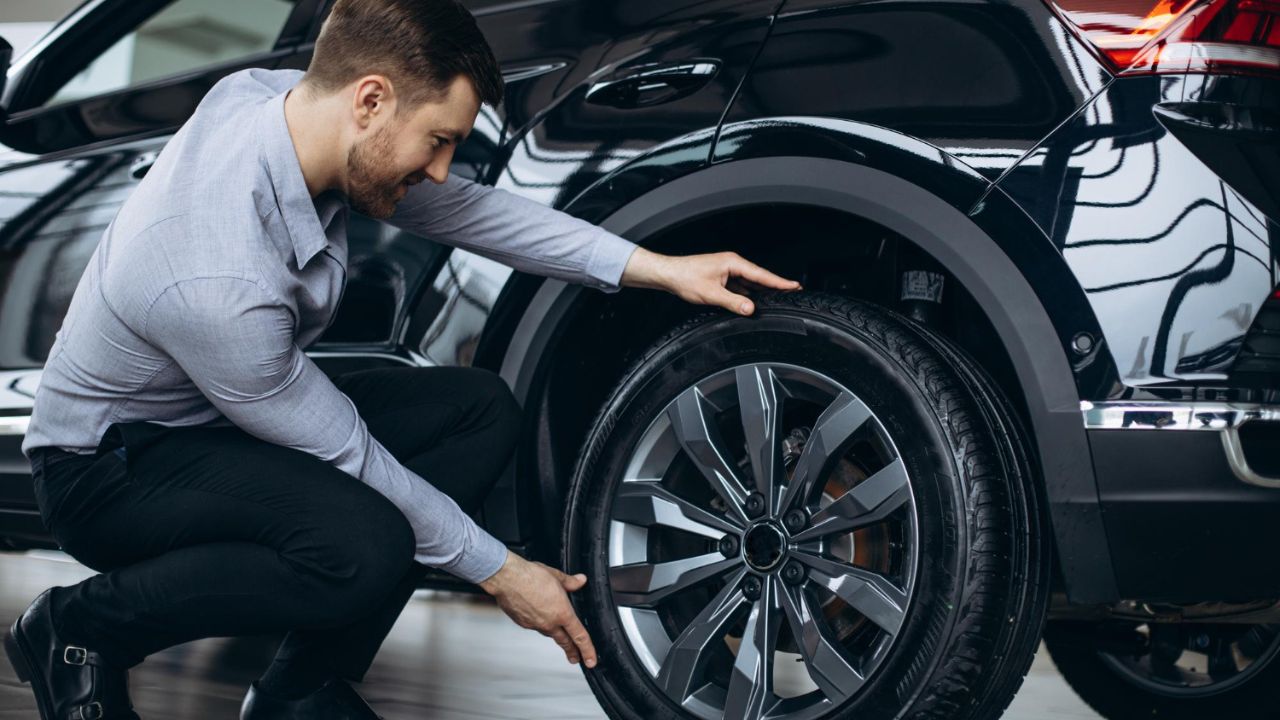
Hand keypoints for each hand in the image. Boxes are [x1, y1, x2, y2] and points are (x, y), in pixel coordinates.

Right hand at [478, 550, 597, 667]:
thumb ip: (570, 582)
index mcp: (562, 613)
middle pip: (564, 642)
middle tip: (576, 658)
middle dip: (572, 652)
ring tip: (560, 636)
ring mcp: (535, 625)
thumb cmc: (529, 576)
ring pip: (549, 633)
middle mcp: (549, 623)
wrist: (506, 579)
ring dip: (556, 635)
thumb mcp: (556, 575)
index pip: (580, 636)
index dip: (587, 651)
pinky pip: (535, 626)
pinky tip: (539, 616)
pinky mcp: (523, 623)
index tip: (591, 660)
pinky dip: (540, 623)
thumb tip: (580, 581)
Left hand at [620, 246, 801, 314]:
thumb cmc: (685, 278)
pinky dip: (747, 294)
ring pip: (749, 283)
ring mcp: (727, 271)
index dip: (779, 282)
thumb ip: (733, 302)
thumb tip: (751, 308)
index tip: (794, 286)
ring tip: (778, 299)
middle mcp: (732, 264)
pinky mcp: (721, 278)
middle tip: (793, 292)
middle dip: (775, 286)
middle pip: (758, 278)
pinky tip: (753, 302)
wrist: (668, 274)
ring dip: (761, 291)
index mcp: (732, 263)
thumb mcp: (711, 294)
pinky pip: (740, 287)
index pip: (761, 275)